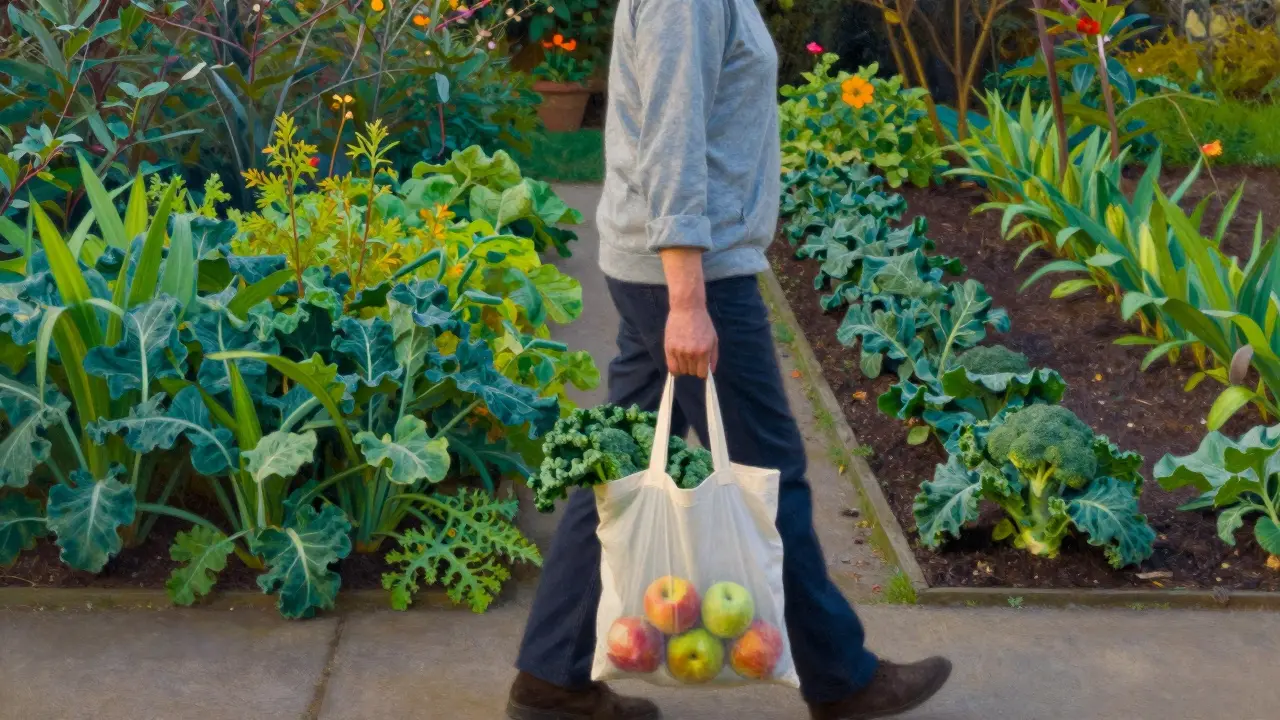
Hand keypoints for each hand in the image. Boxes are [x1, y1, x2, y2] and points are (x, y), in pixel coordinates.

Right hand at [659, 247, 716, 377]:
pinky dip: (675, 368)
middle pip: (691, 372)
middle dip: (693, 368)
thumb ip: (714, 356)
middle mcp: (692, 353)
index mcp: (704, 351)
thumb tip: (712, 371)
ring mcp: (679, 351)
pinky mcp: (669, 348)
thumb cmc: (703, 322)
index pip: (702, 373)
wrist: (687, 308)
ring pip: (681, 370)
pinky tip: (677, 363)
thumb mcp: (714, 338)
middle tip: (693, 359)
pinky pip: (671, 367)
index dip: (702, 372)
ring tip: (685, 357)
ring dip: (684, 366)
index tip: (701, 368)